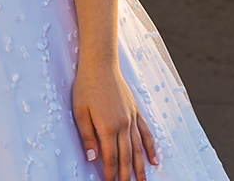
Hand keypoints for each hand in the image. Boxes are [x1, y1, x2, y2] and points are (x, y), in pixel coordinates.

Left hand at [71, 61, 158, 180]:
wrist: (100, 65)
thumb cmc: (86, 86)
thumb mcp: (79, 112)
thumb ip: (87, 136)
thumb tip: (92, 158)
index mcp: (107, 126)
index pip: (111, 157)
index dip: (110, 173)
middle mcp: (123, 125)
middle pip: (127, 156)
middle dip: (126, 174)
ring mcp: (131, 118)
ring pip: (138, 148)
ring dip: (140, 166)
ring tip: (141, 180)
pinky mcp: (135, 111)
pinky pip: (145, 133)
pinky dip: (150, 148)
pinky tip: (154, 160)